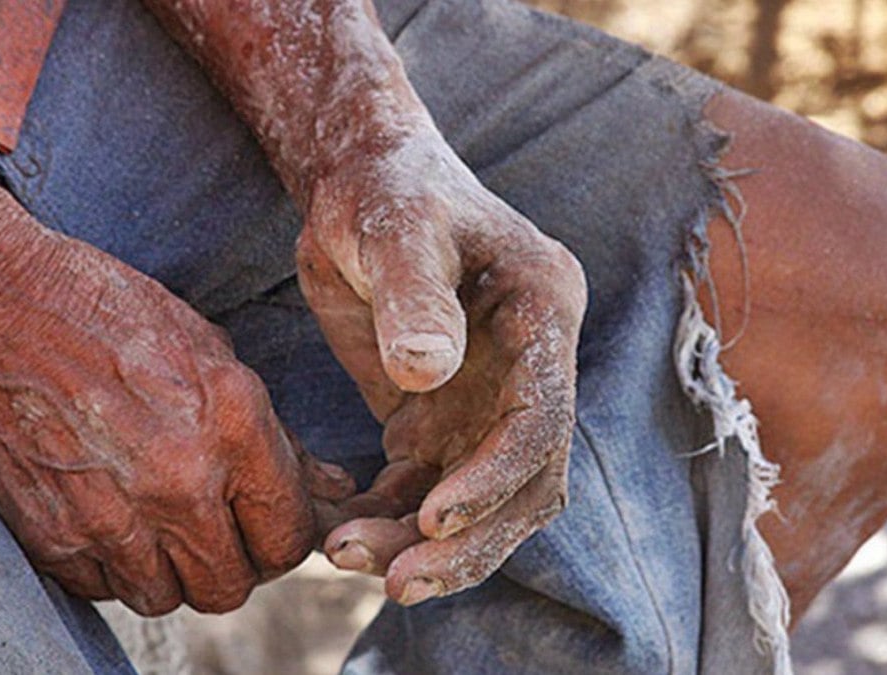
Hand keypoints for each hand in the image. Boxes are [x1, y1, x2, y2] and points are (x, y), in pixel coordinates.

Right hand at [0, 203, 352, 615]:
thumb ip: (279, 437)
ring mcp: (113, 514)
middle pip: (230, 584)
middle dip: (231, 564)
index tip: (267, 528)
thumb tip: (334, 489)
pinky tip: (108, 516)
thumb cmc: (111, 315)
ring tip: (158, 523)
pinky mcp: (53, 536)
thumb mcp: (214, 355)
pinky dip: (111, 567)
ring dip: (170, 571)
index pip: (288, 535)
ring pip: (167, 598)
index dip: (283, 539)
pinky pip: (102, 589)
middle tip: (217, 533)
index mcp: (235, 425)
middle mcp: (181, 479)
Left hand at [297, 128, 586, 604]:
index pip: (542, 419)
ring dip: (422, 542)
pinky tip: (343, 533)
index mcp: (544, 312)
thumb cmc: (386, 190)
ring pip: (477, 500)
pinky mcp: (441, 417)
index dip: (495, 477)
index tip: (434, 516)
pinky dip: (390, 520)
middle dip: (467, 539)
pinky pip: (424, 488)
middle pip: (524, 481)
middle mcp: (531, 367)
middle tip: (397, 580)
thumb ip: (414, 297)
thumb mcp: (397, 229)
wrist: (361, 182)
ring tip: (346, 557)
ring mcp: (489, 398)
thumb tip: (426, 374)